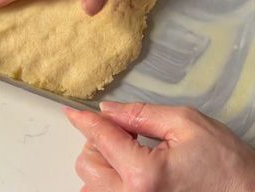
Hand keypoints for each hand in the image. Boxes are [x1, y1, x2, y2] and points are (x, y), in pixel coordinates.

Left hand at [65, 102, 254, 191]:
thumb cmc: (224, 163)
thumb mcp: (185, 124)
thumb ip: (141, 114)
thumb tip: (108, 110)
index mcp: (144, 174)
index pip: (101, 138)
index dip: (84, 120)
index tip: (72, 111)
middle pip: (88, 164)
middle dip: (99, 140)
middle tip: (124, 129)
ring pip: (92, 185)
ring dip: (103, 162)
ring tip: (130, 150)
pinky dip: (108, 182)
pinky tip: (128, 170)